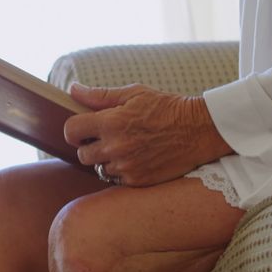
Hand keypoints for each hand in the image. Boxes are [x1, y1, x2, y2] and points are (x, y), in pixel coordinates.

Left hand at [63, 83, 233, 186]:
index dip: (73, 130)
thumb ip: (99, 95)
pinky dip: (121, 171)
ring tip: (124, 147)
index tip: (81, 129)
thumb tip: (73, 90)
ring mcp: (127, 167)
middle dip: (89, 145)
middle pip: (82, 154)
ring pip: (98, 168)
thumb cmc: (165, 107)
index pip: (72, 130)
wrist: (199, 130)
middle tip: (105, 138)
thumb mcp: (133, 94)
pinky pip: (116, 179)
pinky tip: (135, 158)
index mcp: (111, 122)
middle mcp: (116, 147)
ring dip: (105, 160)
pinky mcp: (138, 181)